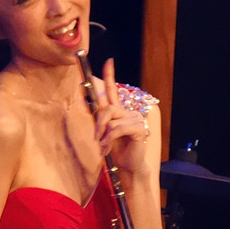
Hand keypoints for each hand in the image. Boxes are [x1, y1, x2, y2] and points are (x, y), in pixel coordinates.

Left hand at [90, 58, 148, 174]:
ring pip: (110, 118)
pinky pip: (117, 128)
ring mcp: (134, 119)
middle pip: (107, 107)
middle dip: (98, 122)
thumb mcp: (104, 133)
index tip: (109, 61)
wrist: (129, 167)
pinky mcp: (137, 128)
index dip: (110, 76)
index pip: (113, 90)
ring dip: (103, 133)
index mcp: (119, 112)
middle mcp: (127, 112)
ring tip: (103, 146)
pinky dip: (109, 139)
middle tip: (96, 137)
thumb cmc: (116, 151)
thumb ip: (100, 120)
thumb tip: (91, 108)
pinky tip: (107, 148)